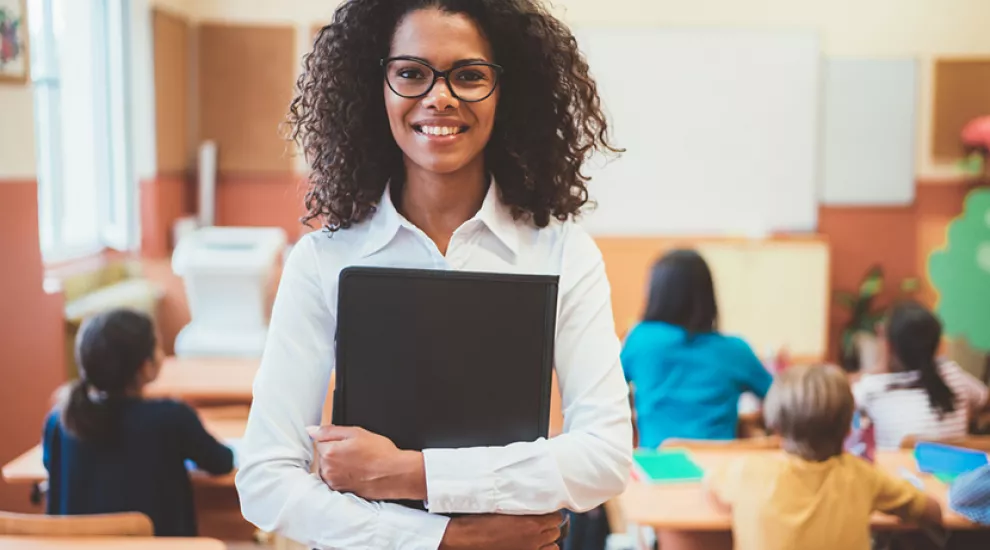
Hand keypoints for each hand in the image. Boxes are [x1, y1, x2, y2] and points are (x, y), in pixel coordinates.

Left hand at [307, 425, 425, 500]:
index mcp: (329, 452)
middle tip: (355, 452)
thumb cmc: (381, 453)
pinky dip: (342, 476)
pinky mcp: (340, 492)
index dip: (335, 440)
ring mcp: (333, 482)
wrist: (396, 474)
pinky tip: (357, 473)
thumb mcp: (356, 432)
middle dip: (334, 452)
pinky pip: (334, 480)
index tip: (348, 443)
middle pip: (323, 456)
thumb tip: (311, 430)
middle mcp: (328, 469)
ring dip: (337, 465)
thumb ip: (330, 430)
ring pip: (328, 468)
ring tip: (357, 464)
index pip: (319, 441)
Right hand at [439, 513, 564, 549]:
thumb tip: (530, 501)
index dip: (552, 513)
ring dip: (548, 540)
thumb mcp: (503, 507)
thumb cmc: (481, 522)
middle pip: (555, 531)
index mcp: (531, 524)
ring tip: (540, 536)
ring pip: (554, 547)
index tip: (547, 511)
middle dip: (550, 526)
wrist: (469, 538)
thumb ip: (521, 506)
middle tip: (542, 522)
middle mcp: (534, 540)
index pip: (556, 517)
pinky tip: (534, 546)